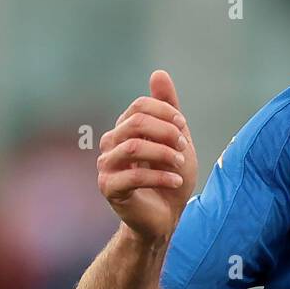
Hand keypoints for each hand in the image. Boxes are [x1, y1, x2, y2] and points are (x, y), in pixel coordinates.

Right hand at [97, 70, 198, 243]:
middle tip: (183, 145)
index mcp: (124, 128)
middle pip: (136, 123)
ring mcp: (106, 166)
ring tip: (180, 164)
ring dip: (164, 154)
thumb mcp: (176, 138)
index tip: (183, 127)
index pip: (140, 105)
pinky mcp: (109, 188)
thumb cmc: (170, 175)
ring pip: (133, 147)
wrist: (166, 215)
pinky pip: (134, 176)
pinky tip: (176, 181)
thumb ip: (168, 108)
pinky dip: (161, 177)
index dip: (166, 113)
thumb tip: (158, 73)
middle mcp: (110, 143)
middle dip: (166, 132)